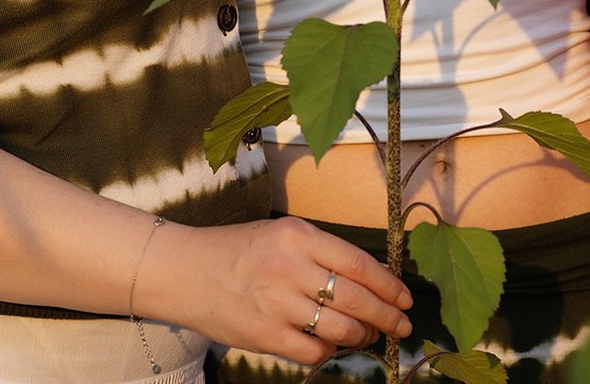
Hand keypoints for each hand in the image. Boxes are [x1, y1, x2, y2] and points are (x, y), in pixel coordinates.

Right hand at [145, 216, 413, 365]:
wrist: (184, 271)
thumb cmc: (237, 252)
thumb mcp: (281, 236)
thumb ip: (321, 253)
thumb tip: (370, 280)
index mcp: (298, 236)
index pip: (359, 264)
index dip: (389, 285)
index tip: (405, 298)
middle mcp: (290, 267)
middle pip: (357, 299)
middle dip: (387, 316)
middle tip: (401, 325)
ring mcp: (277, 303)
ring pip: (341, 329)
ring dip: (362, 336)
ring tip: (367, 336)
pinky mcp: (264, 334)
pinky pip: (314, 352)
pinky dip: (331, 353)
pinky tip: (333, 347)